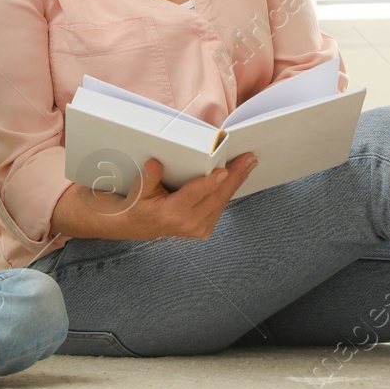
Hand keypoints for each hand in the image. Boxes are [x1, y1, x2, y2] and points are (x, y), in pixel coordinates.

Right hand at [127, 154, 255, 239]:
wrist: (140, 226)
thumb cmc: (140, 205)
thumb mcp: (140, 190)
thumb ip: (149, 178)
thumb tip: (155, 163)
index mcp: (172, 213)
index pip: (194, 195)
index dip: (210, 183)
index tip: (224, 171)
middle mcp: (189, 223)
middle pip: (217, 197)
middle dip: (235, 176)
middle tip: (249, 159)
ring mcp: (199, 228)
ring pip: (222, 201)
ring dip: (237, 181)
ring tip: (248, 163)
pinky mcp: (205, 229)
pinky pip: (220, 206)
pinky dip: (229, 190)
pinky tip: (238, 175)